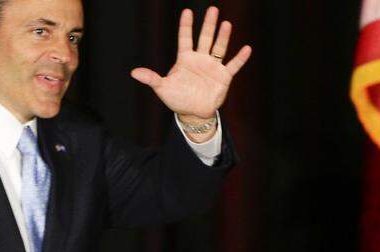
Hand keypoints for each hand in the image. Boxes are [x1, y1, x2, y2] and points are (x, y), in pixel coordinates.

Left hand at [130, 7, 251, 122]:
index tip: (187, 11)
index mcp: (185, 59)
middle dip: (208, 25)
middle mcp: (200, 59)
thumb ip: (151, 78)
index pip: (185, 39)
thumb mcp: (162, 88)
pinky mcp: (224, 76)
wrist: (193, 113)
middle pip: (204, 38)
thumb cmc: (177, 98)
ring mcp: (213, 66)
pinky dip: (240, 58)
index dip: (186, 26)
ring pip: (219, 48)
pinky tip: (246, 48)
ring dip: (223, 37)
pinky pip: (233, 65)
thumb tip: (133, 72)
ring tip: (226, 24)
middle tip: (212, 9)